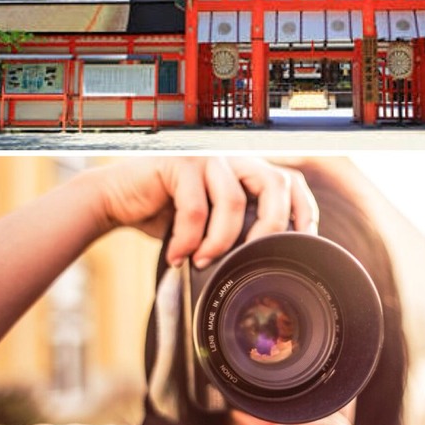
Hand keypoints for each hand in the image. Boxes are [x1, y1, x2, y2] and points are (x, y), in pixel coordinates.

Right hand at [89, 156, 318, 268]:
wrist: (119, 201)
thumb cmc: (167, 216)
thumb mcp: (211, 226)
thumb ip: (239, 232)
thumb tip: (272, 267)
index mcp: (245, 172)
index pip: (291, 181)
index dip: (305, 211)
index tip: (303, 245)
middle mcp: (231, 160)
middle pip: (275, 184)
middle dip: (271, 227)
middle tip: (252, 260)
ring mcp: (207, 157)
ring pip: (234, 200)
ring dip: (220, 241)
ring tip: (203, 261)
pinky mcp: (180, 163)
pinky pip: (196, 208)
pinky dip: (188, 239)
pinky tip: (177, 256)